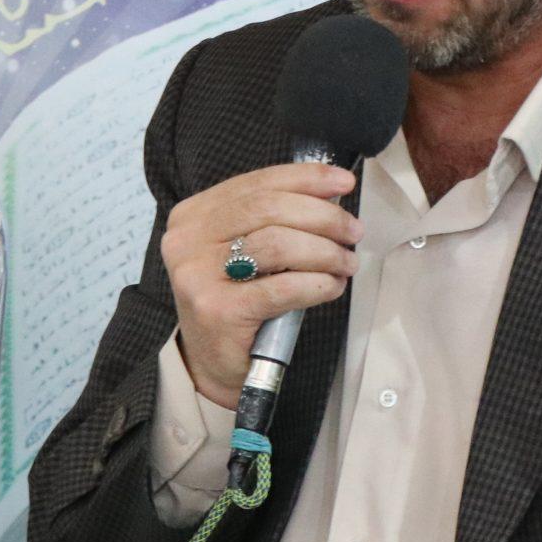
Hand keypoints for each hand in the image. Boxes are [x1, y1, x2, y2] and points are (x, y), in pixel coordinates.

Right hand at [161, 162, 362, 406]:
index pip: (256, 183)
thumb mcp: (242, 249)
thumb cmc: (236, 299)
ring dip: (326, 252)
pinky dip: (317, 284)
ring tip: (347, 263)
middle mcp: (187, 240)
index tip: (344, 183)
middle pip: (269, 210)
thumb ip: (272, 218)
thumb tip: (330, 194)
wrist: (212, 362)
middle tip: (354, 232)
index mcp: (193, 215)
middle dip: (323, 217)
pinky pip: (283, 288)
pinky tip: (332, 286)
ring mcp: (197, 275)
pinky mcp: (218, 310)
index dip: (306, 179)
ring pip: (278, 245)